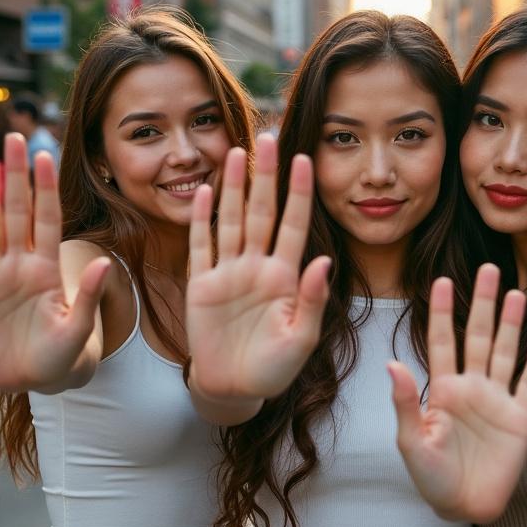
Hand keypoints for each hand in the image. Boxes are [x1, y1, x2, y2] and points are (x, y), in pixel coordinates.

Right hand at [0, 133, 109, 391]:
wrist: (37, 379)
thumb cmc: (64, 356)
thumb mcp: (79, 328)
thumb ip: (90, 297)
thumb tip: (106, 264)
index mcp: (48, 270)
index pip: (47, 219)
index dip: (45, 189)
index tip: (45, 156)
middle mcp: (22, 265)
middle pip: (17, 212)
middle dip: (16, 176)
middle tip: (15, 138)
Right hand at [187, 133, 329, 405]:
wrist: (235, 389)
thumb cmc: (275, 368)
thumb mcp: (301, 338)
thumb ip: (312, 300)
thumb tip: (324, 261)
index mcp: (285, 276)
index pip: (294, 225)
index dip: (299, 193)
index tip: (305, 158)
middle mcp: (257, 266)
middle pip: (261, 211)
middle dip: (265, 176)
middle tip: (268, 136)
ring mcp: (228, 272)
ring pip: (231, 220)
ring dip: (233, 187)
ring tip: (237, 153)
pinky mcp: (202, 285)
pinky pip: (202, 246)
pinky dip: (202, 220)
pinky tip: (205, 191)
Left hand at [390, 264, 526, 522]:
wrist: (464, 505)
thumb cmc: (431, 477)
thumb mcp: (411, 441)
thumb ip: (406, 402)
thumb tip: (391, 363)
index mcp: (443, 389)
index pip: (441, 340)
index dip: (441, 311)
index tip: (442, 280)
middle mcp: (471, 386)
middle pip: (477, 335)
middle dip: (482, 303)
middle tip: (488, 268)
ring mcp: (497, 400)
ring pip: (505, 351)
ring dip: (511, 323)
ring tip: (516, 291)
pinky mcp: (519, 418)